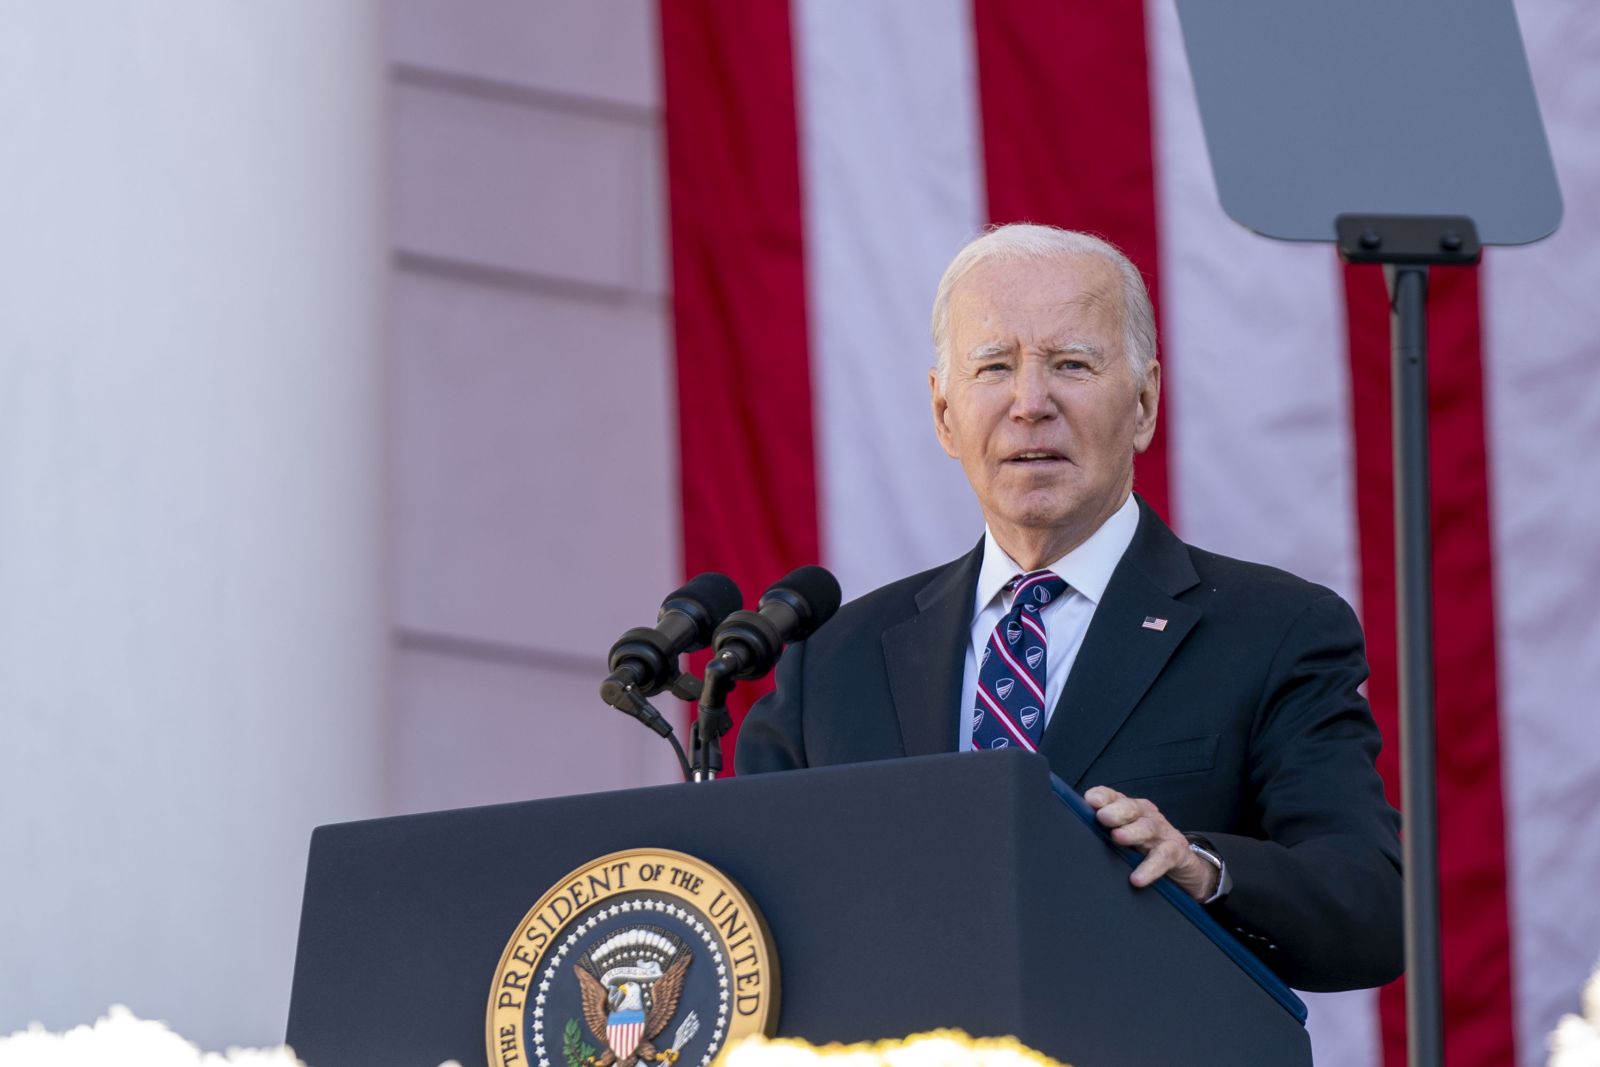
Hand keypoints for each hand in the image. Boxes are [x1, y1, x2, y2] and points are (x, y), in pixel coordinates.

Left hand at [1084, 785, 1218, 902]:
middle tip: (1102, 817)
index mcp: (1131, 809)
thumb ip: (1103, 832)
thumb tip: (1074, 834)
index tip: (1090, 800)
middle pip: (1131, 808)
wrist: (1184, 866)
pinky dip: (1150, 867)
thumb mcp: (1126, 837)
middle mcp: (1146, 816)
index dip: (1103, 796)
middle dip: (1117, 811)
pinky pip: (1164, 857)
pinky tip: (1137, 878)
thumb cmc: (1147, 848)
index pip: (1115, 797)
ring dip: (1132, 832)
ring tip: (1118, 838)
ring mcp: (1163, 833)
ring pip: (1147, 828)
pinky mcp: (1176, 852)